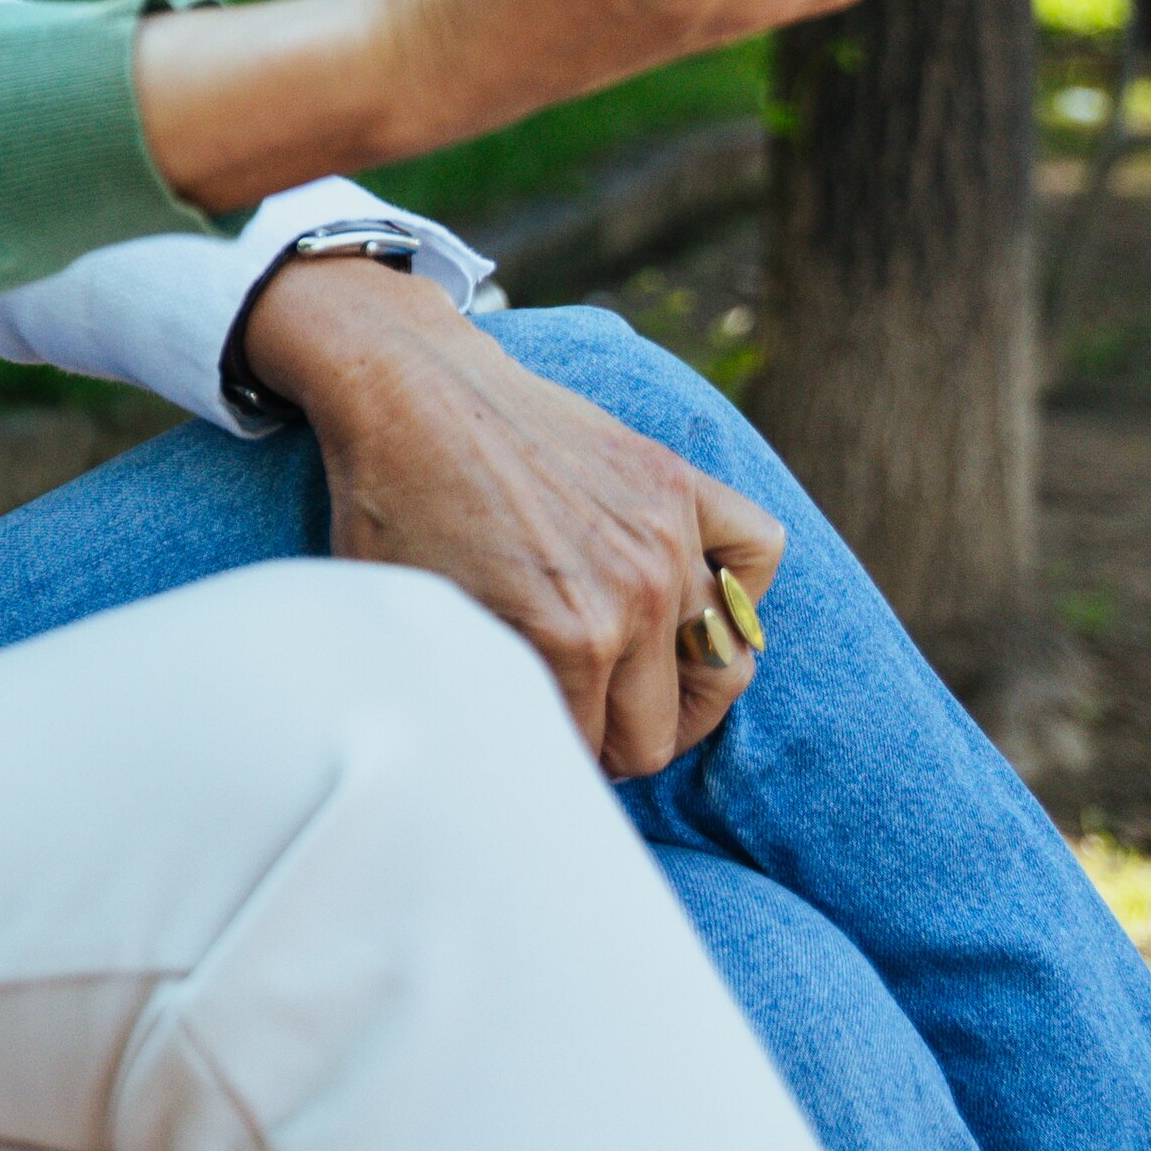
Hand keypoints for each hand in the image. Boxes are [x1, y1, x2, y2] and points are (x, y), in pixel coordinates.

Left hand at [238, 256, 783, 777]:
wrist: (406, 390)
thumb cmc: (391, 507)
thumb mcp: (420, 624)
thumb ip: (484, 698)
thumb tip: (510, 761)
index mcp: (567, 642)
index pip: (595, 756)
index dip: (561, 759)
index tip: (540, 745)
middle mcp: (633, 596)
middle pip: (661, 731)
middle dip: (616, 740)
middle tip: (579, 721)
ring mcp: (666, 536)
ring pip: (725, 663)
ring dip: (680, 689)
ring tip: (634, 686)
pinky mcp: (678, 483)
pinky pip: (759, 553)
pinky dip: (740, 582)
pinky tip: (692, 593)